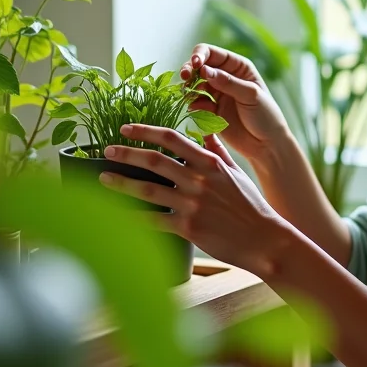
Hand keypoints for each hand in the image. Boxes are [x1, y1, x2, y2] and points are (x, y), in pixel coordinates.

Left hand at [99, 124, 287, 274]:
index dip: (145, 131)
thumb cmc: (251, 205)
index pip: (171, 139)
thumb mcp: (236, 172)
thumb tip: (206, 131)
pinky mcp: (188, 228)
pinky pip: (154, 221)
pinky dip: (134, 217)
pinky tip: (117, 214)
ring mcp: (192, 204)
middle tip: (106, 150)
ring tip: (103, 177)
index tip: (126, 128)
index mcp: (209, 162)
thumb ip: (217, 151)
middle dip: (127, 153)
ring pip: (148, 189)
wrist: (263, 238)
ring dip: (122, 182)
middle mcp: (198, 180)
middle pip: (154, 160)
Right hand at [181, 44, 291, 168]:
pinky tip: (196, 108)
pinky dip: (193, 104)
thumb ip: (228, 82)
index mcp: (238, 67)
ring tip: (189, 96)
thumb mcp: (250, 95)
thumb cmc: (266, 116)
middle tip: (184, 78)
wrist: (267, 145)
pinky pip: (196, 103)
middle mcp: (225, 77)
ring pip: (195, 85)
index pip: (212, 53)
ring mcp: (217, 94)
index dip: (200, 55)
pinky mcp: (211, 110)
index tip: (195, 64)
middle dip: (189, 70)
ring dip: (189, 88)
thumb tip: (204, 70)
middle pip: (199, 67)